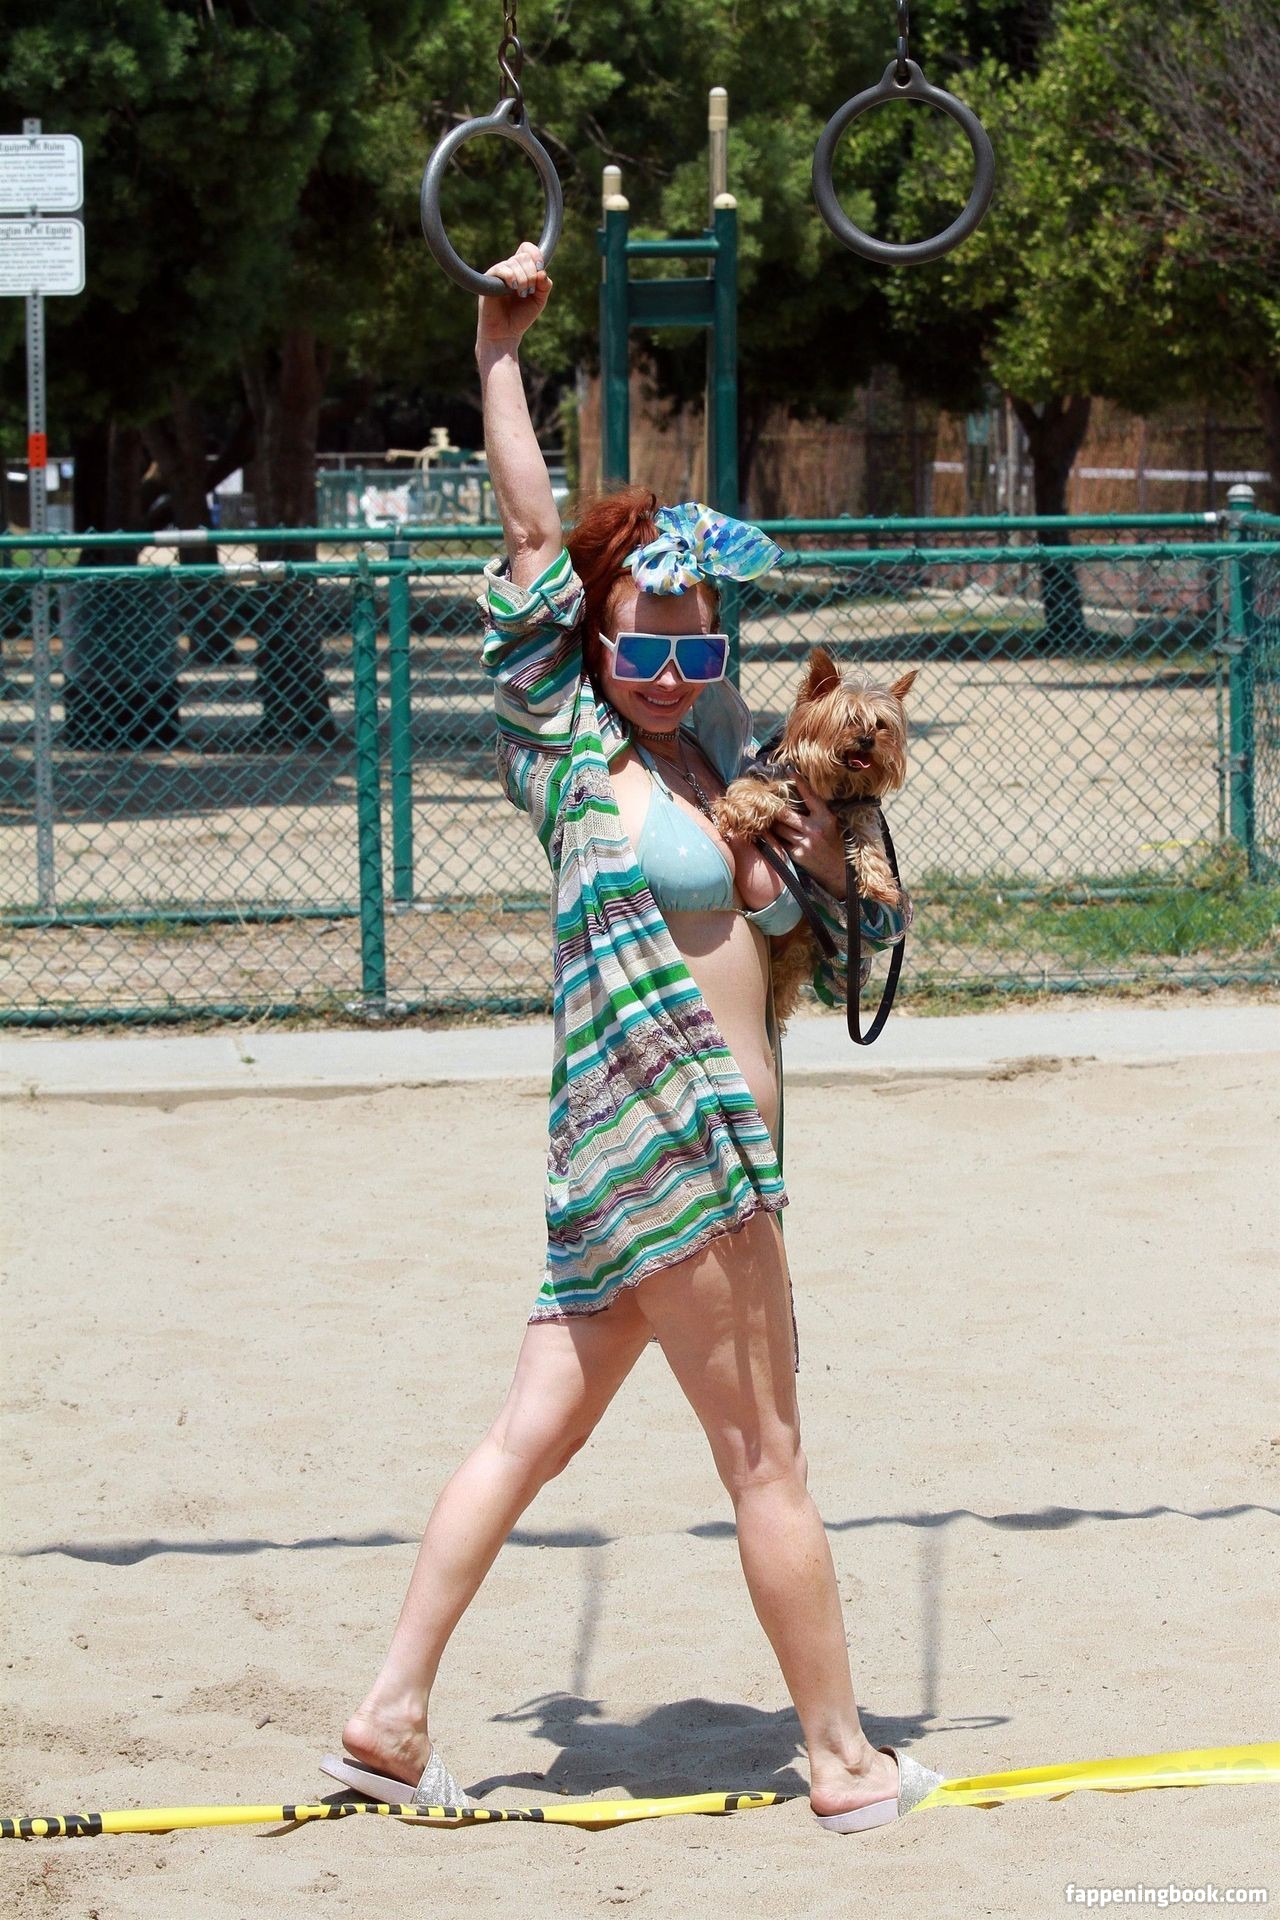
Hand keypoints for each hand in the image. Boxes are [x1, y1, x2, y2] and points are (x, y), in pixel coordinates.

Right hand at [476, 241, 552, 349]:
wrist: (505, 334)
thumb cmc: (521, 317)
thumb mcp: (539, 301)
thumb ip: (545, 286)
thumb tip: (542, 272)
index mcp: (521, 270)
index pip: (527, 249)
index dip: (536, 255)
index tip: (540, 269)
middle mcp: (509, 268)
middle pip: (523, 256)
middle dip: (531, 273)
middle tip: (529, 291)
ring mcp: (498, 273)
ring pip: (514, 262)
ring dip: (523, 279)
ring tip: (522, 294)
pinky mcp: (488, 281)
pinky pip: (500, 269)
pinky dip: (510, 276)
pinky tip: (513, 287)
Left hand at [771, 775, 846, 892]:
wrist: (839, 872)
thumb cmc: (835, 844)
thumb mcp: (832, 825)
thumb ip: (818, 812)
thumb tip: (799, 798)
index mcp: (826, 818)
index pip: (810, 796)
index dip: (800, 783)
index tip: (790, 771)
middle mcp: (814, 829)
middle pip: (785, 814)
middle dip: (774, 807)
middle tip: (764, 799)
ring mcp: (804, 843)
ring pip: (780, 828)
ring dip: (772, 823)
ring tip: (765, 816)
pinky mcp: (797, 855)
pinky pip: (780, 842)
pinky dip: (775, 837)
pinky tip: (770, 834)